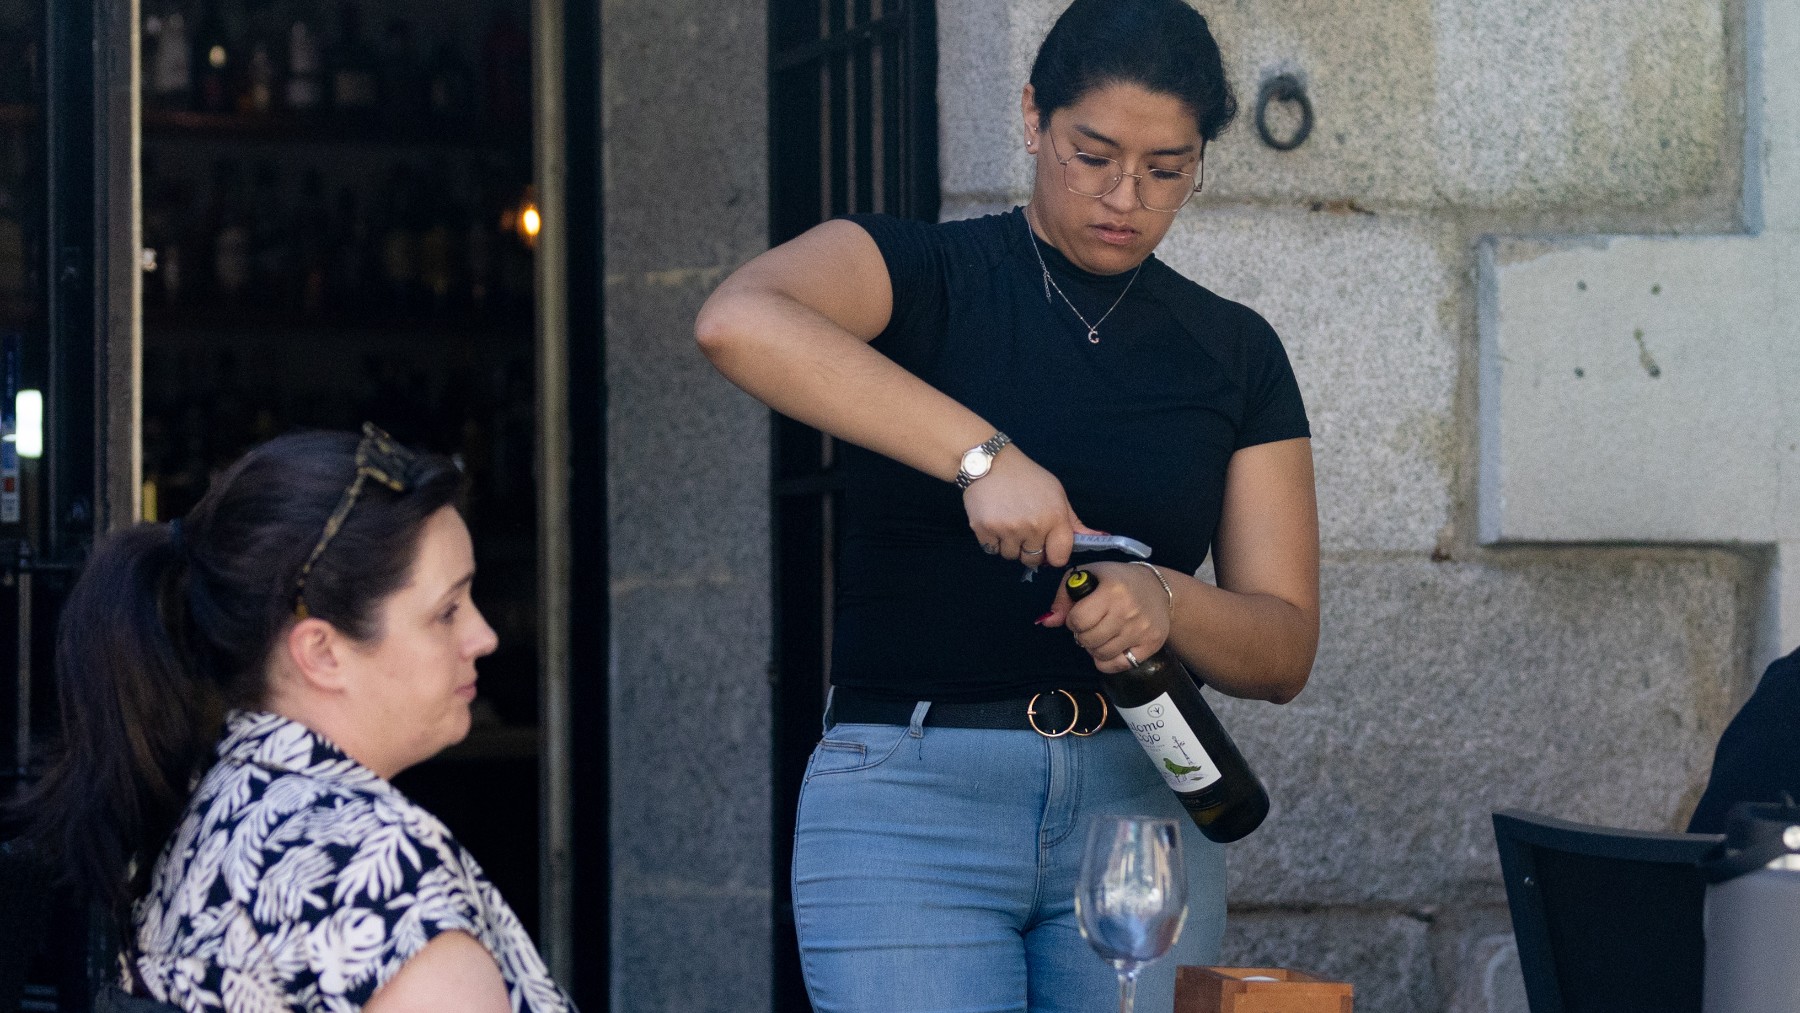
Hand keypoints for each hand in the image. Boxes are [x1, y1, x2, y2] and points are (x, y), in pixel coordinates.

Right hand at [962, 447, 1099, 567]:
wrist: (989, 463)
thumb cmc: (1027, 478)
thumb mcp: (1056, 494)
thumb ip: (1074, 522)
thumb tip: (1101, 538)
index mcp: (1055, 518)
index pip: (1059, 558)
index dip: (1053, 554)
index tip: (1047, 545)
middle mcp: (1033, 527)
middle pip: (1033, 560)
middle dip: (1029, 549)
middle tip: (1024, 528)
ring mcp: (1007, 530)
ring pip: (1010, 556)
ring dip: (1009, 545)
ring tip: (1007, 521)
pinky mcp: (984, 530)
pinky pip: (991, 550)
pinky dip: (992, 540)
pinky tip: (994, 520)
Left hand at [1038, 561, 1169, 672]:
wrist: (1159, 589)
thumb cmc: (1118, 580)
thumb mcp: (1089, 576)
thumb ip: (1064, 597)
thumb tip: (1046, 622)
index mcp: (1112, 590)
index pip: (1078, 620)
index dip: (1073, 620)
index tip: (1080, 615)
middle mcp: (1128, 611)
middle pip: (1089, 640)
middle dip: (1083, 635)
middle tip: (1090, 626)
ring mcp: (1141, 630)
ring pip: (1102, 655)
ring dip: (1095, 648)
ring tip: (1101, 635)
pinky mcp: (1151, 644)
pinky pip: (1119, 665)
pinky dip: (1108, 661)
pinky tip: (1110, 647)